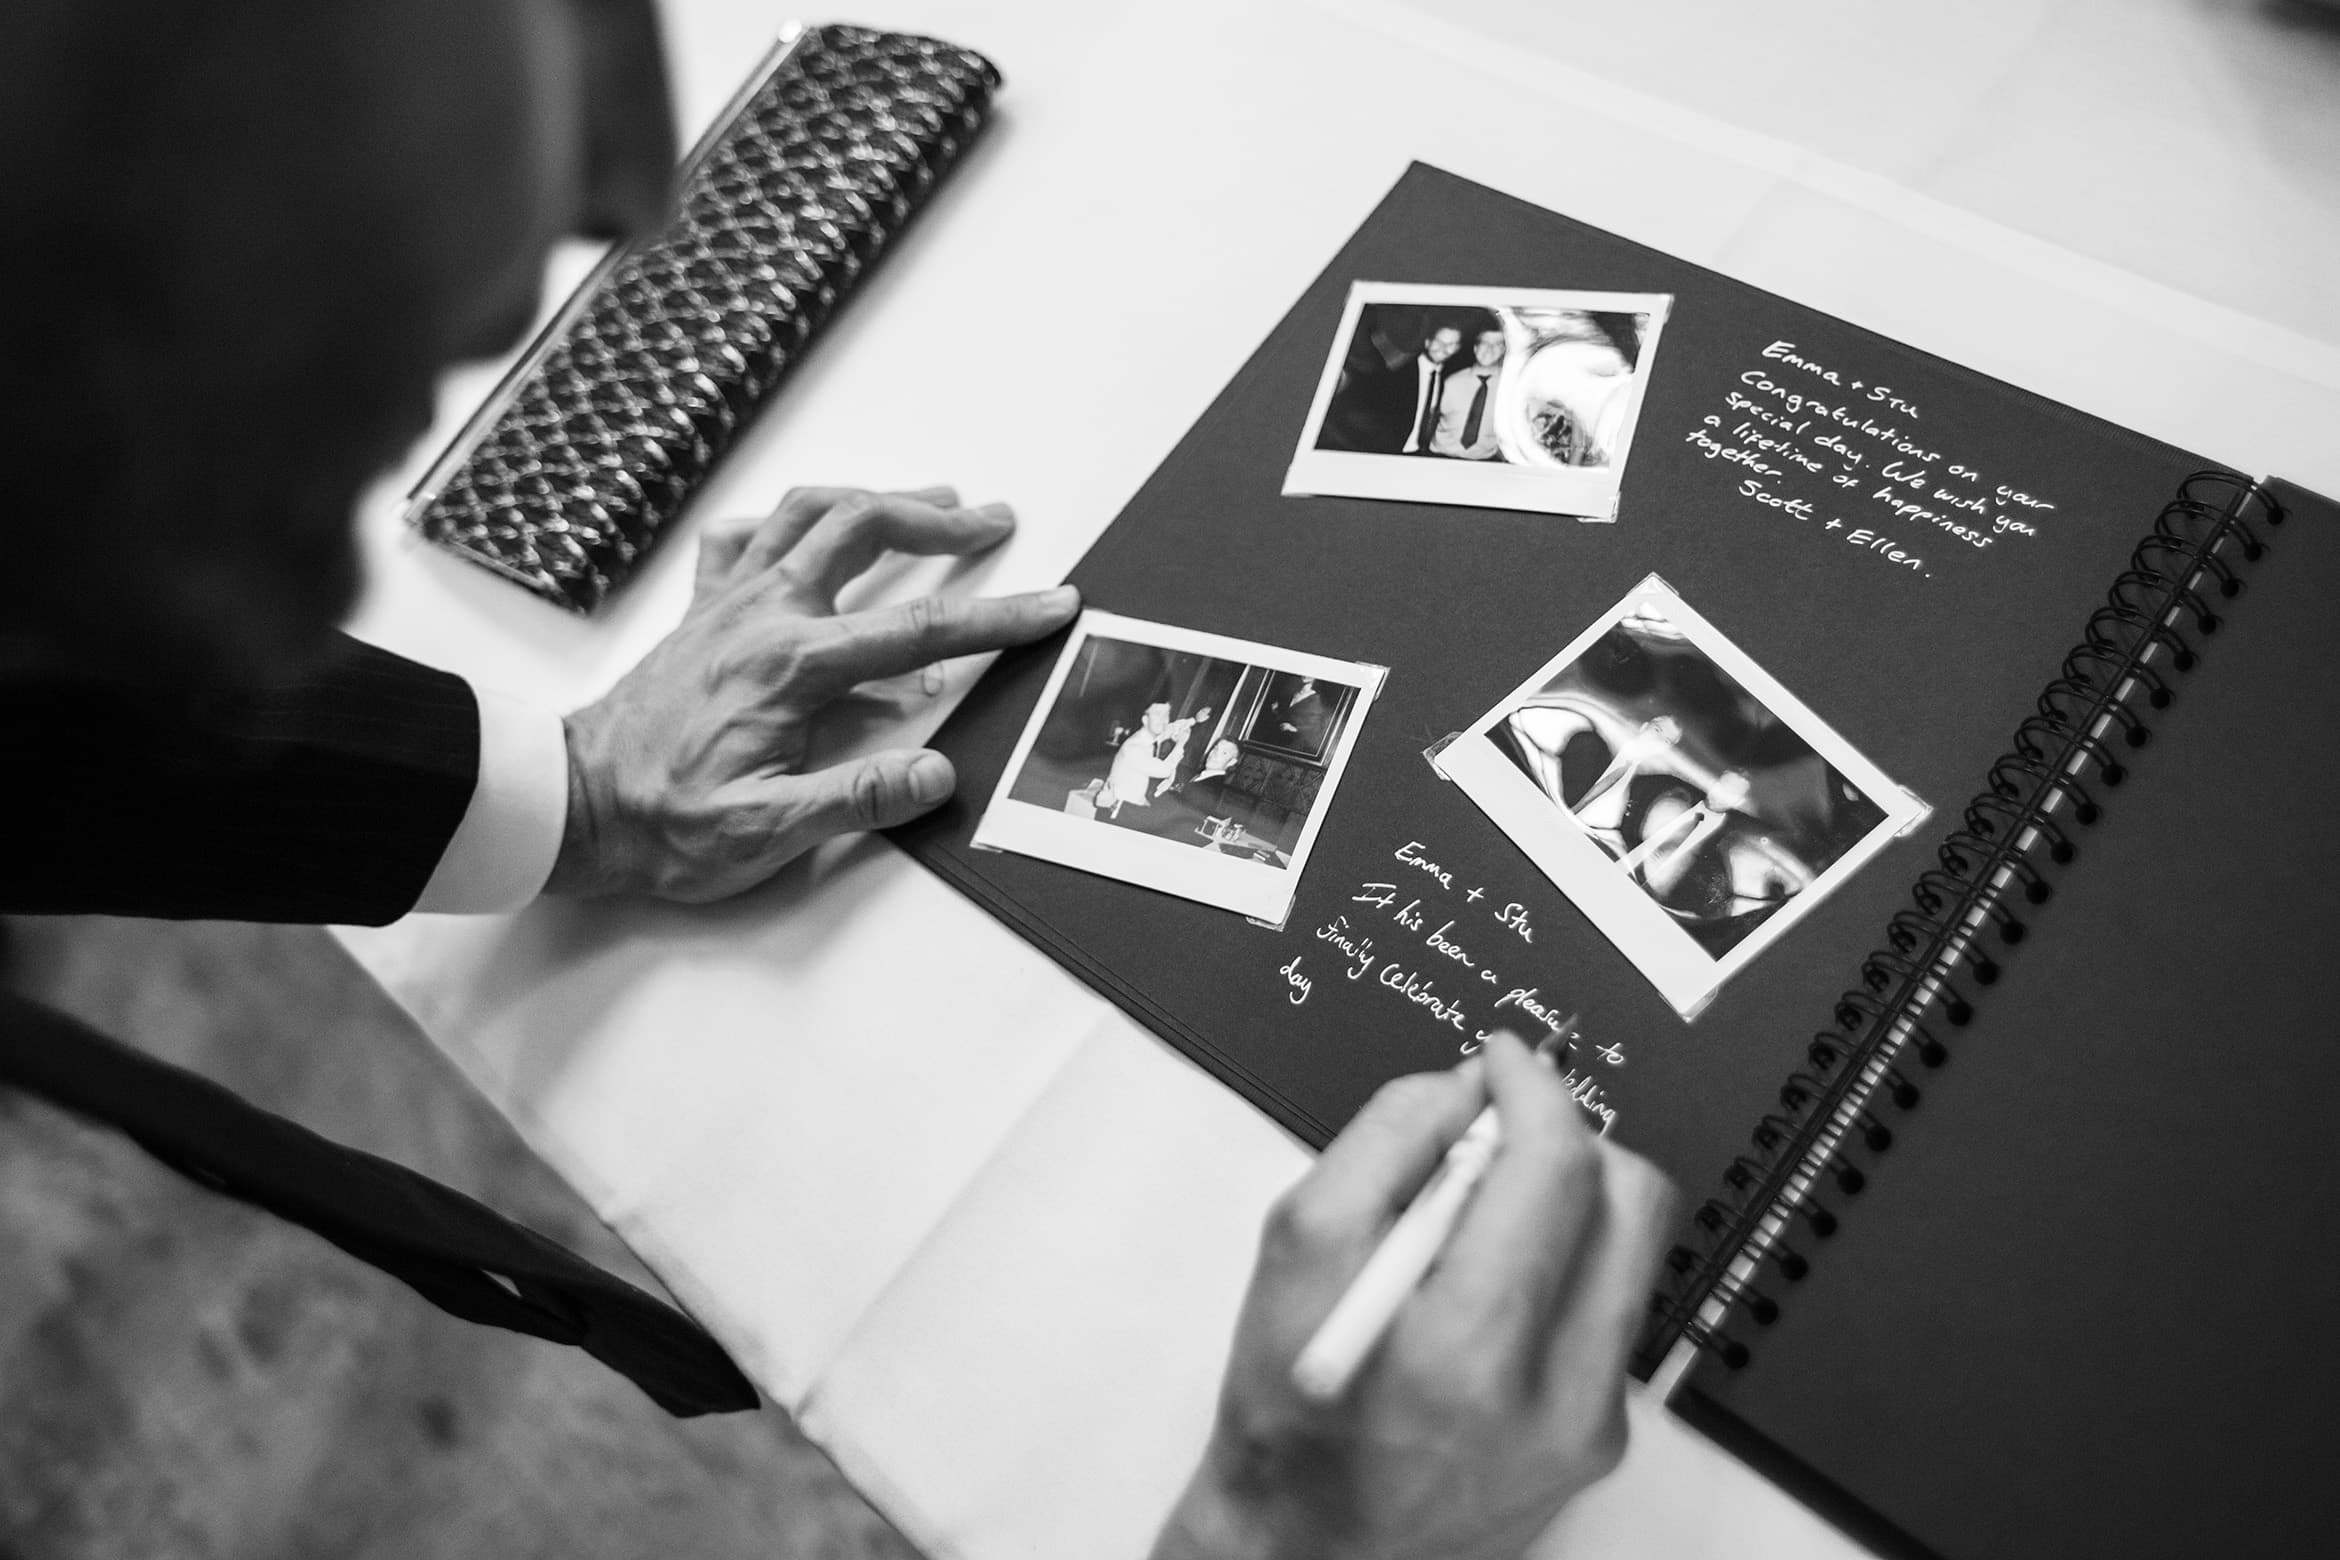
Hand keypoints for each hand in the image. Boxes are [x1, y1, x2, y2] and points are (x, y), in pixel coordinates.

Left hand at [547, 485, 1078, 900]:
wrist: (568, 804)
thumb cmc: (662, 823)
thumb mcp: (766, 833)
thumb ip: (858, 798)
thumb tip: (937, 773)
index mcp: (791, 666)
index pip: (918, 631)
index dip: (997, 616)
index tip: (1053, 604)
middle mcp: (761, 615)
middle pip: (863, 529)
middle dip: (940, 521)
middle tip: (996, 523)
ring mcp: (728, 604)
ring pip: (809, 513)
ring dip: (875, 498)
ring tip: (930, 499)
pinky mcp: (701, 612)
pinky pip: (746, 538)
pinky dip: (789, 521)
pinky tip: (811, 530)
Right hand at [1152, 1032, 1674, 1559]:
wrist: (1306, 1548)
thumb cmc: (1290, 1412)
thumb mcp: (1298, 1249)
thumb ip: (1386, 1143)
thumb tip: (1466, 1087)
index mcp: (1466, 1348)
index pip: (1556, 1169)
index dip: (1535, 1089)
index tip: (1506, 1060)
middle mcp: (1554, 1396)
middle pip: (1631, 1198)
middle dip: (1563, 1137)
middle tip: (1490, 1139)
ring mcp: (1591, 1425)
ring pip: (1636, 1247)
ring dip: (1569, 1200)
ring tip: (1481, 1221)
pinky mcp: (1602, 1441)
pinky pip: (1613, 1306)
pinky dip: (1562, 1266)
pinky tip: (1486, 1290)